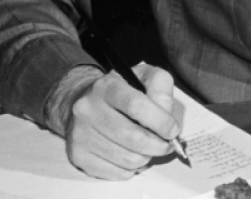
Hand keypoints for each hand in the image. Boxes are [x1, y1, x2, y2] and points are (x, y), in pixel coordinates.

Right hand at [47, 62, 183, 178]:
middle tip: (167, 145)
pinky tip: (132, 155)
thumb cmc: (123, 90)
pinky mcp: (78, 155)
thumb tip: (167, 121)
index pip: (136, 105)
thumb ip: (161, 90)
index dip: (160, 121)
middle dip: (157, 145)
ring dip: (146, 157)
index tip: (173, 130)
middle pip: (131, 137)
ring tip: (149, 148)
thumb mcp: (145, 77)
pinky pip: (115, 172)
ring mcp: (80, 134)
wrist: (85, 103)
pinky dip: (131, 168)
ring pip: (126, 158)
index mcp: (106, 86)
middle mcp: (88, 109)